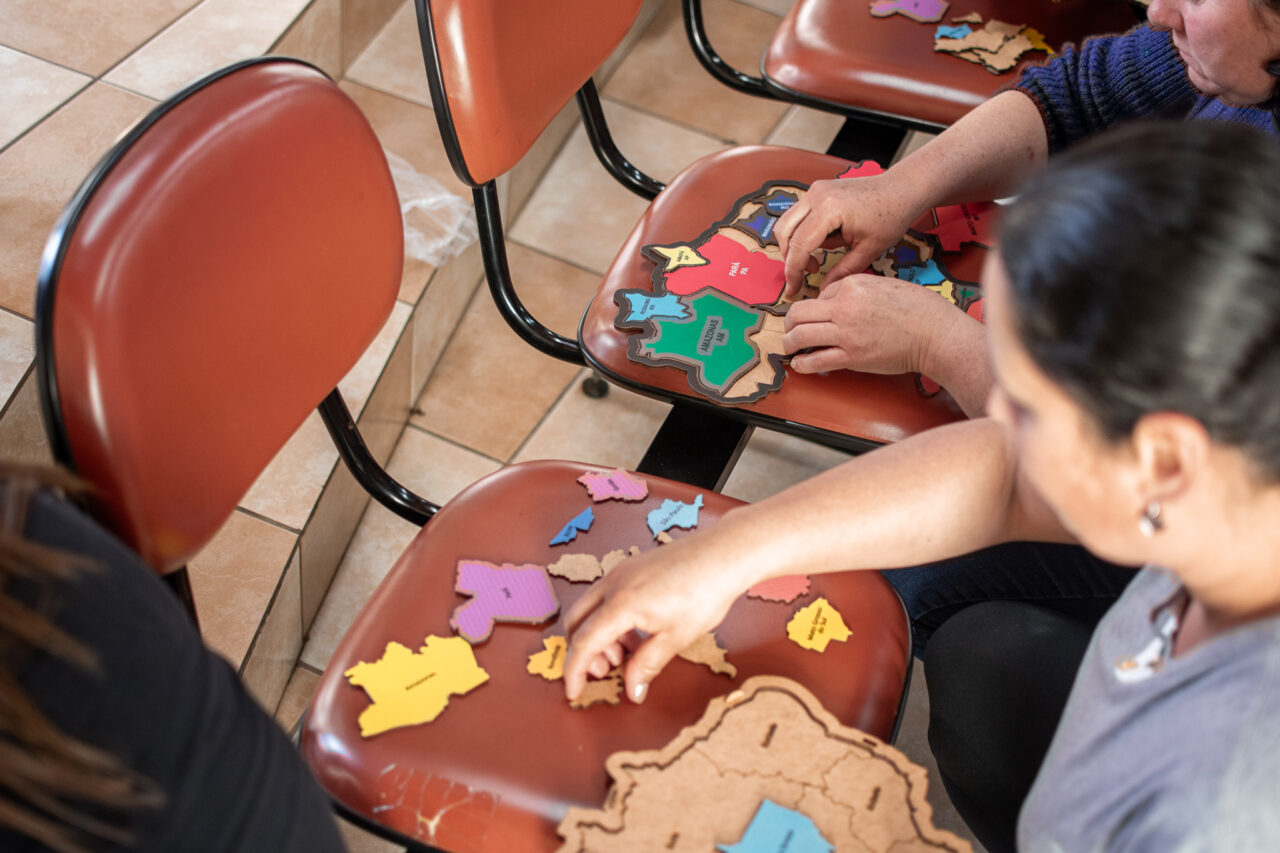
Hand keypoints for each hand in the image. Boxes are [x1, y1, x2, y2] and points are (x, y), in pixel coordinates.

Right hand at [563, 537, 748, 704]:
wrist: (723, 554)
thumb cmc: (704, 592)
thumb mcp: (675, 637)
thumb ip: (647, 665)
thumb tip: (632, 690)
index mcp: (621, 604)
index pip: (583, 642)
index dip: (574, 671)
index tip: (573, 692)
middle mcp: (612, 584)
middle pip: (576, 622)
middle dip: (582, 652)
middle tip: (604, 673)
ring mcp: (619, 572)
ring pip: (590, 609)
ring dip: (598, 636)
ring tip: (627, 654)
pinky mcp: (630, 568)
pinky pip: (606, 597)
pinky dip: (610, 619)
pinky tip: (637, 633)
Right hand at [774, 174, 922, 295]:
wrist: (902, 188)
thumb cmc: (891, 215)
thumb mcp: (869, 250)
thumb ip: (843, 271)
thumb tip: (823, 290)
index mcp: (829, 209)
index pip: (799, 244)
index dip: (793, 271)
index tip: (794, 288)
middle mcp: (817, 195)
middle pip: (784, 231)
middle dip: (790, 258)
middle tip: (804, 276)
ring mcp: (815, 190)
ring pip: (788, 222)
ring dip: (794, 245)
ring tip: (816, 262)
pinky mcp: (818, 191)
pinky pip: (799, 215)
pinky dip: (802, 233)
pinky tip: (822, 244)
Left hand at [783, 274, 960, 375]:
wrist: (935, 333)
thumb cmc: (917, 309)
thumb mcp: (883, 285)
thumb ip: (855, 291)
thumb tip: (831, 302)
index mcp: (852, 285)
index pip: (819, 294)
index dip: (817, 306)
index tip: (818, 316)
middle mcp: (844, 307)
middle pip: (798, 313)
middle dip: (789, 323)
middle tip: (790, 330)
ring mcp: (846, 333)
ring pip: (799, 336)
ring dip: (789, 343)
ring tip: (790, 347)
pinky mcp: (851, 357)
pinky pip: (815, 360)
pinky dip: (802, 364)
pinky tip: (800, 364)